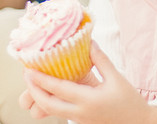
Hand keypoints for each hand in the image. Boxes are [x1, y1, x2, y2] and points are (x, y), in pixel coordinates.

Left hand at [21, 43, 156, 123]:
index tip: (29, 69)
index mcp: (89, 100)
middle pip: (49, 104)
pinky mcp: (81, 122)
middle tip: (27, 75)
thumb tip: (89, 41)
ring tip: (34, 82)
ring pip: (52, 110)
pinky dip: (51, 102)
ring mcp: (80, 120)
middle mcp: (81, 113)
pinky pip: (61, 112)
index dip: (42, 79)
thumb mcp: (116, 78)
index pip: (59, 89)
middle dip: (34, 90)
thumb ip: (101, 59)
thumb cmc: (130, 101)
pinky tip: (49, 91)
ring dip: (40, 97)